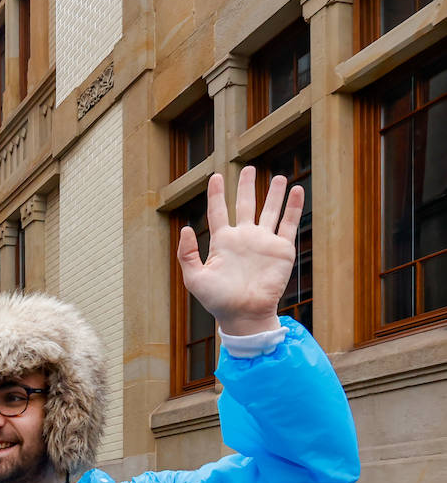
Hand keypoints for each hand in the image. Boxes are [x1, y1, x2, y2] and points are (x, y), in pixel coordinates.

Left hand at [178, 166, 302, 335]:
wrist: (244, 314)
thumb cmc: (217, 300)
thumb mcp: (194, 278)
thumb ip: (186, 254)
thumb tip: (185, 229)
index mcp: (222, 242)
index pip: (218, 211)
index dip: (216, 194)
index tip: (216, 177)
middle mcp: (244, 238)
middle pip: (245, 205)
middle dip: (246, 187)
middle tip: (248, 168)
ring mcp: (263, 242)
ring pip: (269, 211)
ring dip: (273, 194)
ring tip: (276, 177)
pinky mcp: (281, 249)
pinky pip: (289, 224)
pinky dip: (293, 207)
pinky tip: (297, 190)